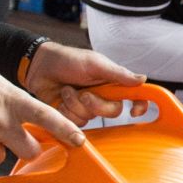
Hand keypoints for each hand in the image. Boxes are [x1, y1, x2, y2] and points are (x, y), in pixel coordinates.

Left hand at [23, 42, 143, 126]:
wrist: (39, 67)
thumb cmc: (67, 60)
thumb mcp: (94, 63)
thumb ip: (118, 74)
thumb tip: (143, 79)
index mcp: (112, 83)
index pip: (135, 96)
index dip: (140, 105)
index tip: (135, 111)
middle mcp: (103, 96)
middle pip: (113, 111)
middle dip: (96, 104)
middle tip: (84, 93)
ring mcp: (87, 107)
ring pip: (91, 118)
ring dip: (75, 105)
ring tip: (67, 90)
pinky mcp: (72, 115)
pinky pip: (74, 122)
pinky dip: (66, 111)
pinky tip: (60, 100)